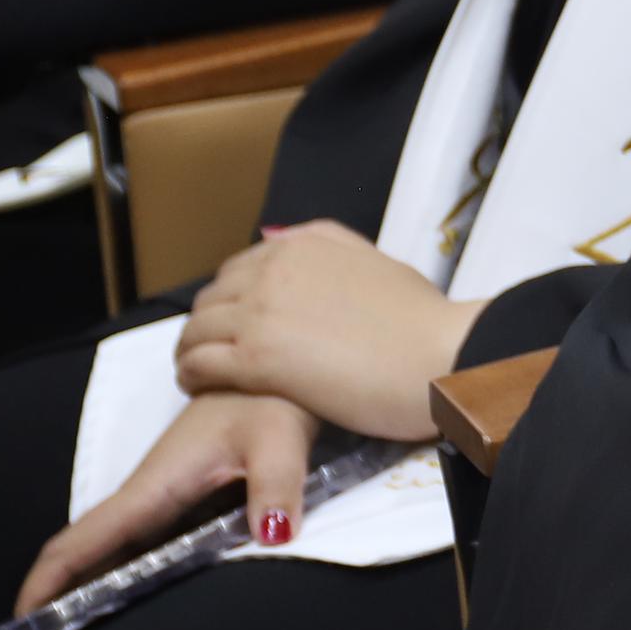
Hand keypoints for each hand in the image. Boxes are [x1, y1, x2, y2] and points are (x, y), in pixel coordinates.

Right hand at [16, 388, 318, 609]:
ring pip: (111, 553)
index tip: (22, 624)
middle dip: (57, 601)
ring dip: (88, 591)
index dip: (46, 583)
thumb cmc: (267, 399)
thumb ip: (276, 486)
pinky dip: (123, 577)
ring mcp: (161, 500)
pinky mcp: (181, 501)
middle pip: (87, 556)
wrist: (269, 369)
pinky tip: (130, 607)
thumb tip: (273, 534)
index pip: (82, 541)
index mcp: (153, 488)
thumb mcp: (279, 440)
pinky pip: (140, 547)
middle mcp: (146, 497)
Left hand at [176, 217, 481, 441]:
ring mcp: (262, 312)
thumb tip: (299, 252)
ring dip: (191, 349)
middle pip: (213, 296)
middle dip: (208, 323)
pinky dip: (190, 373)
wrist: (440, 356)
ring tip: (197, 372)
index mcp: (305, 244)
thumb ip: (333, 256)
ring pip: (196, 328)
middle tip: (213, 351)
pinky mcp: (256, 358)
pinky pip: (199, 362)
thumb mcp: (377, 264)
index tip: (236, 323)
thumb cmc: (423, 321)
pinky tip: (196, 385)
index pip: (241, 267)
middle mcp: (275, 268)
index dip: (232, 298)